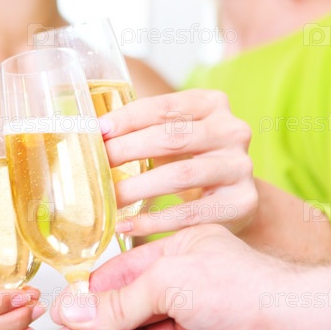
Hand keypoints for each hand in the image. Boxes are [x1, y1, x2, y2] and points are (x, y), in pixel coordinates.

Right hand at [49, 225, 305, 329]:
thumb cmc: (240, 286)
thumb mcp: (165, 281)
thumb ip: (118, 302)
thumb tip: (76, 311)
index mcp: (177, 253)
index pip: (121, 275)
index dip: (91, 296)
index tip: (64, 314)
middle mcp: (186, 287)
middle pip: (128, 311)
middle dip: (95, 329)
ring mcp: (196, 324)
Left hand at [99, 89, 256, 235]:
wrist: (233, 197)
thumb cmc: (190, 159)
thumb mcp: (172, 135)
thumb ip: (139, 129)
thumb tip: (88, 132)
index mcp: (211, 104)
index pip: (164, 107)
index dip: (127, 118)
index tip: (98, 130)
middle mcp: (232, 130)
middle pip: (172, 138)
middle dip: (127, 150)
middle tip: (96, 165)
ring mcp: (240, 166)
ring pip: (181, 175)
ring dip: (137, 188)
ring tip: (108, 198)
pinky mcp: (242, 202)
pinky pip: (190, 213)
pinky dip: (154, 221)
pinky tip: (126, 225)